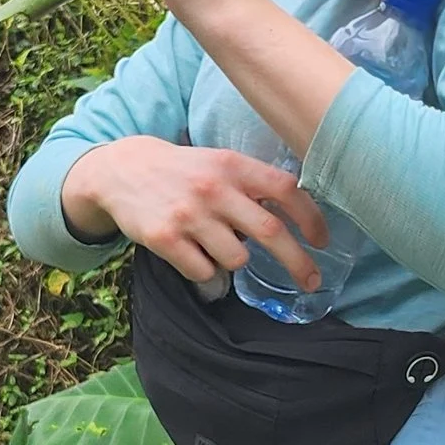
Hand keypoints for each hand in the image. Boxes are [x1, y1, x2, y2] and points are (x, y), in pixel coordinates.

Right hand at [60, 135, 329, 291]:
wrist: (122, 169)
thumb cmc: (184, 170)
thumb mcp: (219, 163)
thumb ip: (253, 184)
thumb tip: (297, 220)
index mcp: (233, 165)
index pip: (286, 189)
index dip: (311, 218)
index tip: (322, 241)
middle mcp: (214, 188)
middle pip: (271, 232)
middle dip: (298, 262)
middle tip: (311, 281)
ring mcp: (189, 214)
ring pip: (236, 259)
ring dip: (235, 263)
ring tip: (218, 250)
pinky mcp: (165, 238)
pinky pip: (204, 272)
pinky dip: (207, 275)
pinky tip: (197, 260)